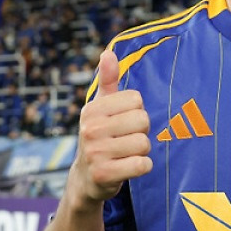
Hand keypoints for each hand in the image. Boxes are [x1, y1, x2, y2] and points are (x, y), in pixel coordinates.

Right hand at [67, 49, 152, 206]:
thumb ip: (108, 80)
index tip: (123, 121)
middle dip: (141, 132)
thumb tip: (108, 52)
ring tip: (126, 153)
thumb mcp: (101, 107)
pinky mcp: (104, 175)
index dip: (136, 111)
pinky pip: (142, 165)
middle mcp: (90, 129)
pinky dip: (143, 166)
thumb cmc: (99, 136)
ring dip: (142, 151)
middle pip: (142, 121)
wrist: (86, 177)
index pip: (136, 99)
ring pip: (144, 144)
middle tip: (126, 140)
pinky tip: (129, 166)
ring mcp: (95, 153)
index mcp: (92, 109)